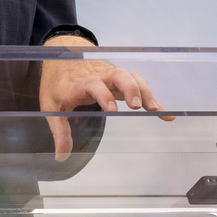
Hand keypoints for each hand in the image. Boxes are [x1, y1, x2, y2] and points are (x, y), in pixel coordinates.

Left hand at [40, 38, 171, 161]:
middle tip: (136, 105)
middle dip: (129, 88)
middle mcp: (97, 76)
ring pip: (131, 76)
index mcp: (79, 83)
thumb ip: (59, 131)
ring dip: (144, 91)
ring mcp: (110, 75)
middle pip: (117, 75)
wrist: (60, 59)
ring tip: (154, 109)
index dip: (102, 95)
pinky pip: (137, 84)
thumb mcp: (51, 107)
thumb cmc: (57, 85)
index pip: (93, 85)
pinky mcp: (119, 78)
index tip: (111, 110)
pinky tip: (164, 113)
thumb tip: (61, 157)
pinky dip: (151, 97)